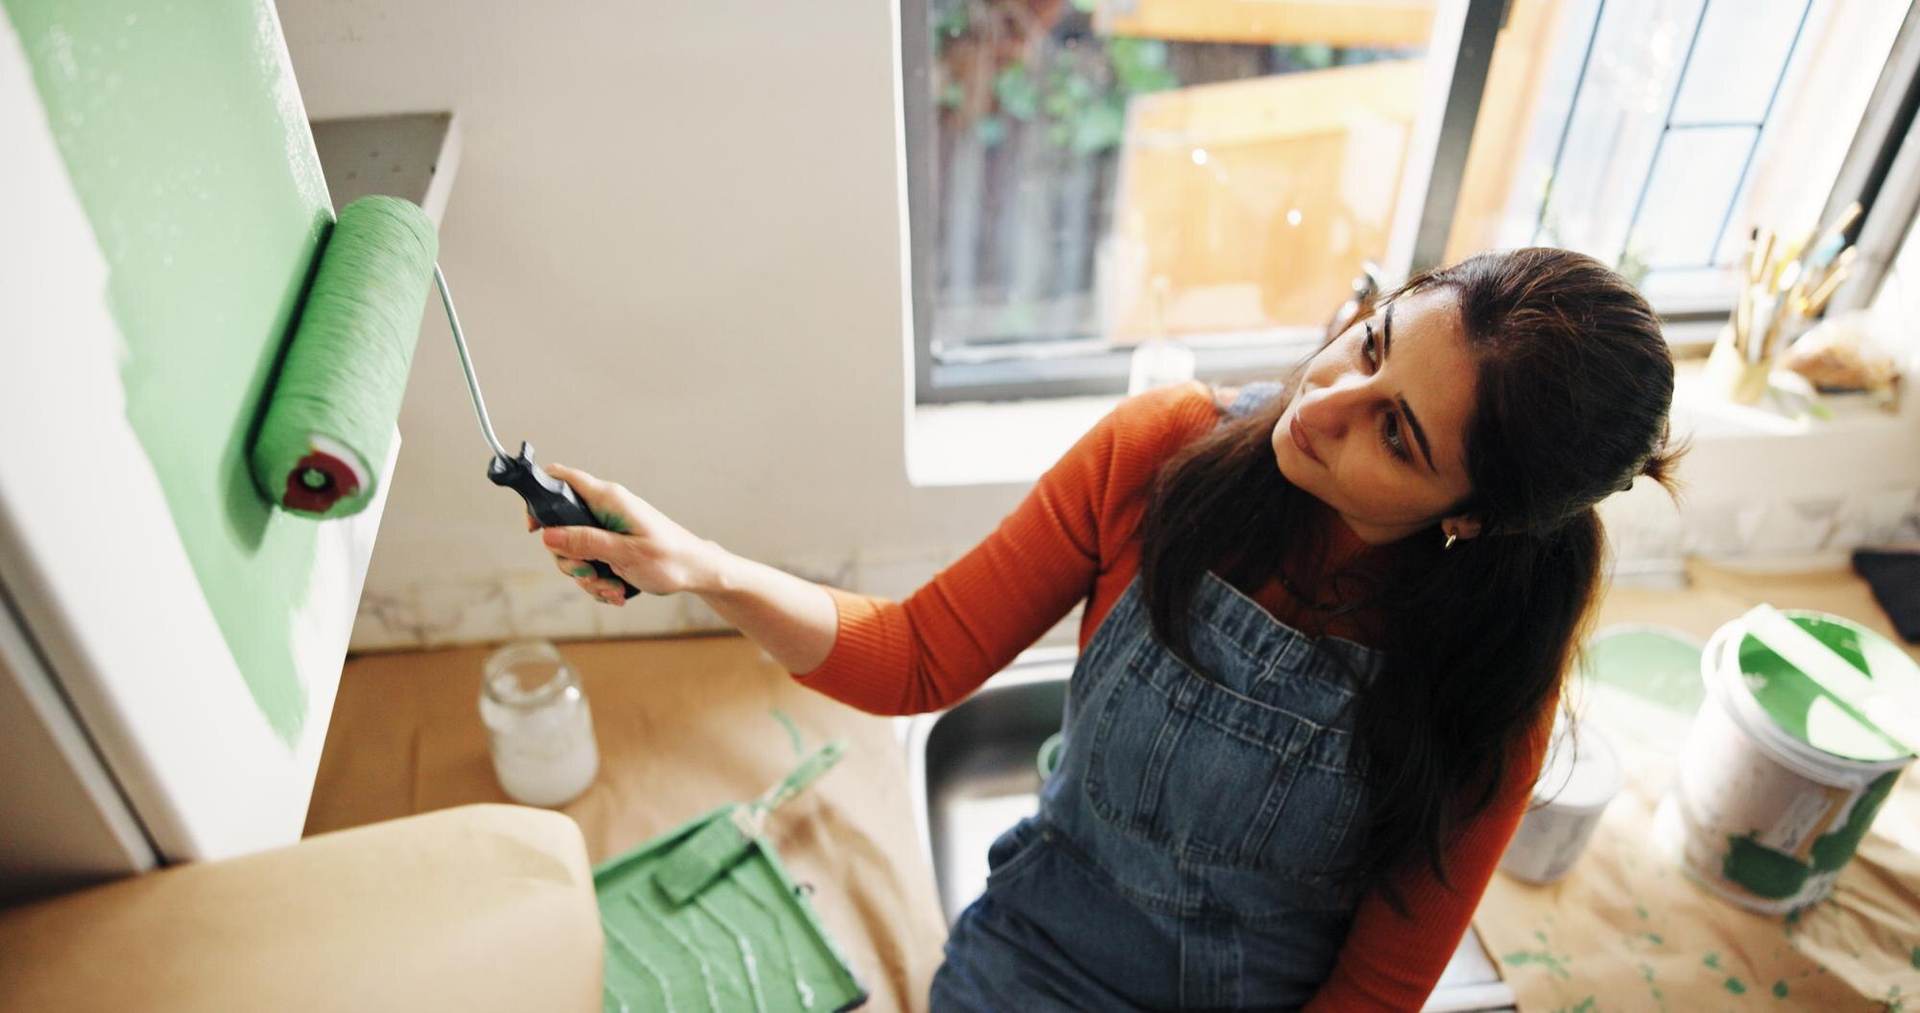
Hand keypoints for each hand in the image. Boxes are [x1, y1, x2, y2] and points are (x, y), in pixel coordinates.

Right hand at [527, 463, 721, 604]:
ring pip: (573, 552)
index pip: (561, 479)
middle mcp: (604, 510)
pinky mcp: (611, 547)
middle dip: (569, 559)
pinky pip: (589, 565)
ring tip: (613, 587)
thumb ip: (586, 542)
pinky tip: (618, 590)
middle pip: (559, 528)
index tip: (534, 528)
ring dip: (587, 577)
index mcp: (608, 499)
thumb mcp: (625, 553)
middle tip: (589, 572)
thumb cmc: (670, 558)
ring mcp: (607, 529)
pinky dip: (599, 582)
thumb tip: (548, 535)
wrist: (697, 573)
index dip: (539, 497)